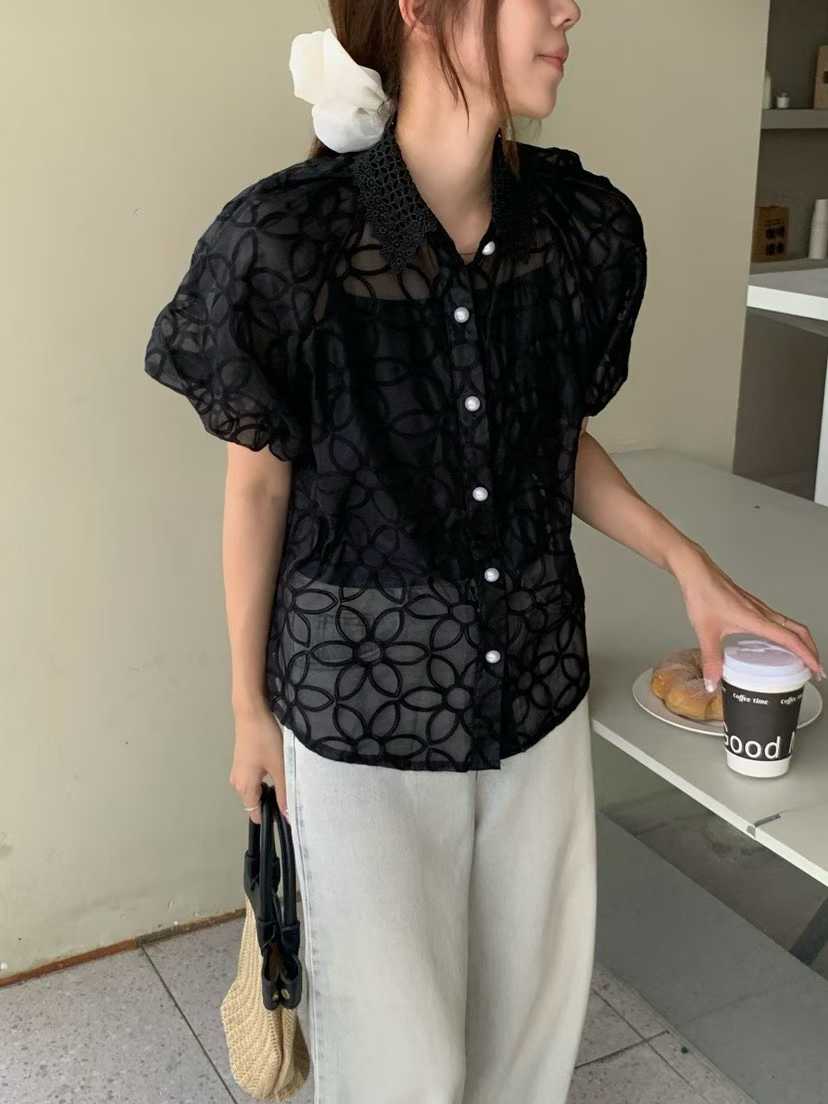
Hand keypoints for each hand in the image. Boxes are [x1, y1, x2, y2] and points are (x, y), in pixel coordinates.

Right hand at [228, 706, 289, 825]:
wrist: (251, 713)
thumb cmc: (265, 739)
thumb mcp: (279, 767)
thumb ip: (284, 793)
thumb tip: (288, 815)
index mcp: (244, 788)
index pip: (255, 814)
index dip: (270, 816)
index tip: (286, 813)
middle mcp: (237, 783)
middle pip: (254, 802)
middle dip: (271, 801)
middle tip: (290, 791)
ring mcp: (238, 771)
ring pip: (255, 789)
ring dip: (269, 788)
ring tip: (285, 777)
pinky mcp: (241, 762)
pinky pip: (253, 779)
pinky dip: (264, 778)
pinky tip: (277, 767)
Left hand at [672, 542, 825, 690]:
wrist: (697, 572)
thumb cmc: (702, 595)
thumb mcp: (705, 631)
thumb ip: (710, 659)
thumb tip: (712, 684)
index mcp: (756, 620)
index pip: (790, 639)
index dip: (807, 655)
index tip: (817, 670)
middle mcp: (762, 613)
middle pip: (798, 630)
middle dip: (811, 649)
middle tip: (815, 669)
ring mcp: (758, 608)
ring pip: (790, 624)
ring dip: (801, 641)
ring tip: (802, 659)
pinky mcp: (752, 606)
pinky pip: (778, 621)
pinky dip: (787, 634)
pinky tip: (776, 644)